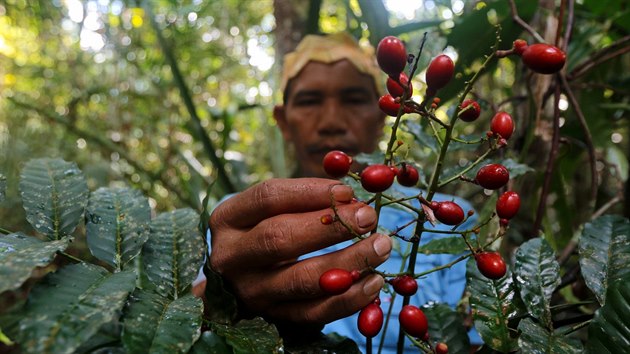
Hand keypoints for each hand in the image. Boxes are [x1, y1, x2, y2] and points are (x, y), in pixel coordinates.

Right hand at [207, 178, 391, 324]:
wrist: (239, 283)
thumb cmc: (263, 232)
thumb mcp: (269, 211)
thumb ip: (304, 200)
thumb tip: (352, 196)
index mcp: (228, 219)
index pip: (268, 197)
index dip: (310, 191)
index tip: (347, 190)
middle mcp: (231, 256)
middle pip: (280, 238)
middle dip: (330, 226)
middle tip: (369, 216)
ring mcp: (251, 291)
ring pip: (302, 279)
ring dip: (348, 262)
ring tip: (381, 246)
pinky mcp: (272, 318)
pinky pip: (314, 312)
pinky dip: (348, 299)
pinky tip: (373, 282)